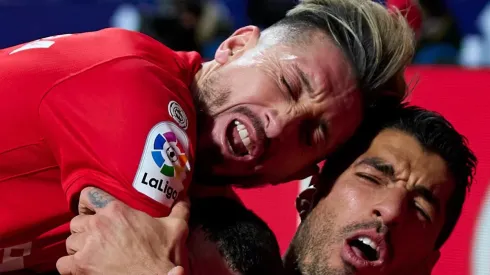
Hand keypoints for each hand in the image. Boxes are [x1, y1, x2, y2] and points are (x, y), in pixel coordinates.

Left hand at [56, 187, 189, 274]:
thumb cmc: (164, 255)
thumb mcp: (177, 227)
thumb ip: (179, 209)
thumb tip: (185, 197)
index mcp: (116, 211)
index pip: (88, 196)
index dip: (87, 203)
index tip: (90, 211)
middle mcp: (98, 224)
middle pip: (77, 222)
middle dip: (85, 229)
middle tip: (96, 238)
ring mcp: (87, 246)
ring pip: (70, 241)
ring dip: (78, 247)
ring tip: (91, 253)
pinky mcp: (80, 266)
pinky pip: (63, 263)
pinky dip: (70, 265)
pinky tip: (81, 267)